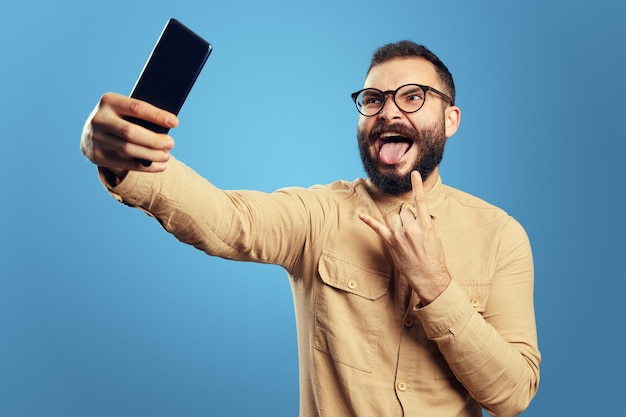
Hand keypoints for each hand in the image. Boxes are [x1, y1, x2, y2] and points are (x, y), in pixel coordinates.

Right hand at [80, 93, 178, 177]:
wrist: (92, 133)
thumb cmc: (120, 119)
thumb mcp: (125, 110)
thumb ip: (142, 116)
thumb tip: (168, 126)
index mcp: (109, 101)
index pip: (136, 108)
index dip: (157, 116)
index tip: (175, 122)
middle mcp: (99, 119)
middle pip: (130, 132)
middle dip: (154, 140)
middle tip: (171, 143)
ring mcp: (96, 139)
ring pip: (128, 149)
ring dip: (151, 155)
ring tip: (166, 156)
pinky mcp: (98, 156)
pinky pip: (125, 164)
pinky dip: (146, 167)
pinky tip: (160, 166)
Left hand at [359, 171, 450, 304]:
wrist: (430, 276)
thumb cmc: (434, 258)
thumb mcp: (435, 237)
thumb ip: (424, 223)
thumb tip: (414, 216)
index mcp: (426, 225)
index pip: (420, 201)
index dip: (417, 186)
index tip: (414, 173)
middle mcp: (411, 228)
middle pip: (405, 212)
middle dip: (408, 218)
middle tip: (414, 233)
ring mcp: (400, 235)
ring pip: (394, 218)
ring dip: (398, 224)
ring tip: (406, 238)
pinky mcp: (391, 242)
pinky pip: (378, 228)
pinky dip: (369, 221)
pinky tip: (361, 215)